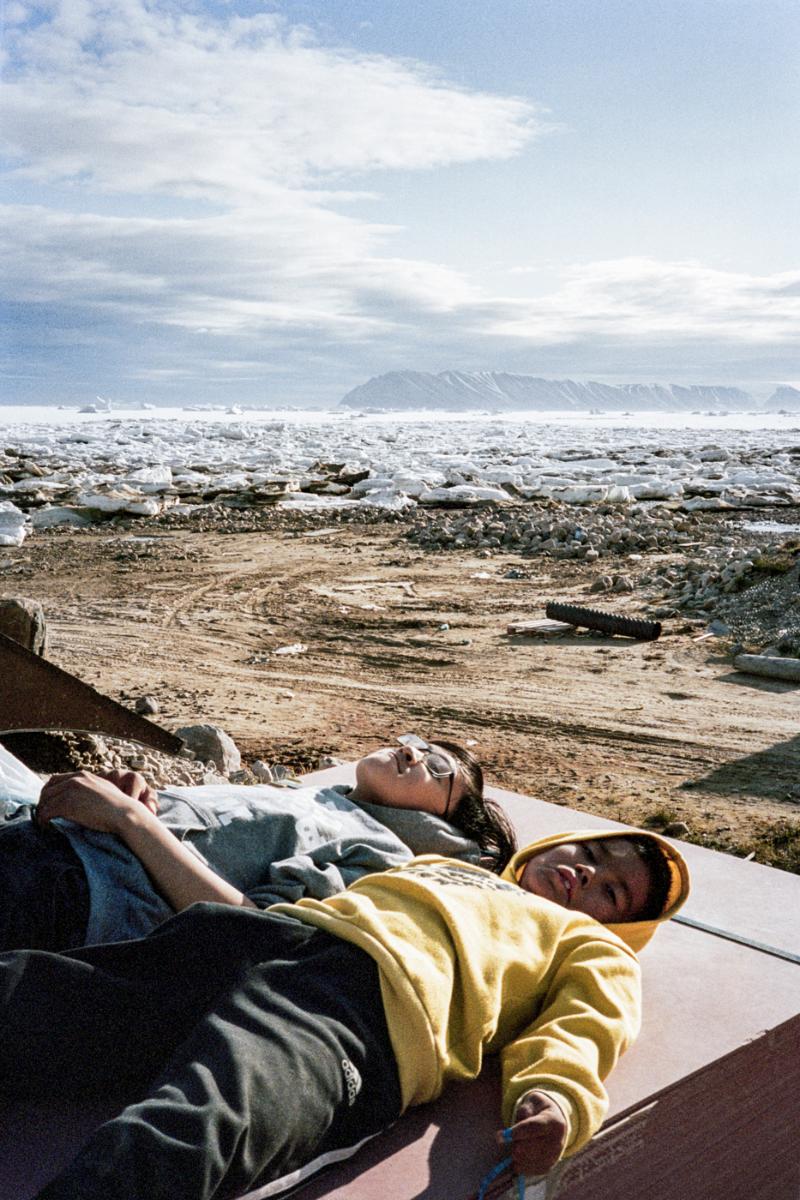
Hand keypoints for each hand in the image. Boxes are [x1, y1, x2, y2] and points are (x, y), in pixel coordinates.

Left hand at [36, 771, 155, 834]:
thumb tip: (82, 799)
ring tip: (46, 825)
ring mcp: (70, 791)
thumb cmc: (119, 807)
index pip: (55, 780)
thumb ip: (91, 789)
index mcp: (83, 775)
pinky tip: (49, 828)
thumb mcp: (104, 790)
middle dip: (43, 803)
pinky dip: (44, 821)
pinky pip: (46, 813)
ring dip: (42, 814)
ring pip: (44, 802)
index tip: (49, 805)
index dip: (49, 793)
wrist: (124, 814)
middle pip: (47, 790)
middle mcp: (74, 779)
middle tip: (45, 817)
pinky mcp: (67, 804)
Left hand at [499, 1091, 566, 1176]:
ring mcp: (554, 1156)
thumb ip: (523, 1111)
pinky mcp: (548, 1167)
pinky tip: (518, 1156)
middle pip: (530, 1147)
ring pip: (528, 1160)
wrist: (554, 1123)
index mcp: (554, 1122)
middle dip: (515, 1144)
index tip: (501, 1135)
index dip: (517, 1132)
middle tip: (509, 1138)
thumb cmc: (539, 1111)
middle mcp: (558, 1141)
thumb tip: (513, 1129)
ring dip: (516, 1154)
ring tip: (516, 1145)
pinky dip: (519, 1164)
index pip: (534, 1128)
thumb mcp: (532, 1103)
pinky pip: (529, 1170)